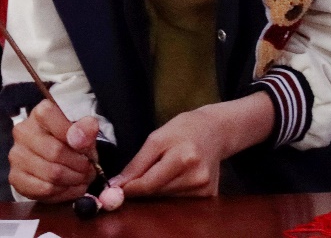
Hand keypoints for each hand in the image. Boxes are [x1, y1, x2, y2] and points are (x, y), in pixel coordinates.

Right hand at [9, 101, 100, 201]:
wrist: (57, 159)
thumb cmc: (70, 141)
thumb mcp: (85, 132)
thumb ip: (86, 129)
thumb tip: (78, 138)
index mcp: (39, 114)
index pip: (50, 116)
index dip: (73, 135)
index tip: (87, 149)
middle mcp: (23, 132)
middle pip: (55, 151)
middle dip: (78, 165)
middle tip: (89, 170)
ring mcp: (16, 155)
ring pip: (51, 174)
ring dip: (73, 180)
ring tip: (82, 179)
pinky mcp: (16, 178)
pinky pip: (43, 190)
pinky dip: (62, 192)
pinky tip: (70, 187)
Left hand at [112, 93, 274, 197]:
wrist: (215, 130)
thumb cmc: (184, 129)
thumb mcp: (157, 138)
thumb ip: (137, 163)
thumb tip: (116, 185)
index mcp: (184, 157)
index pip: (149, 184)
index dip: (130, 189)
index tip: (115, 189)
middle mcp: (197, 176)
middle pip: (157, 194)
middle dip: (142, 189)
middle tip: (132, 181)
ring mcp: (205, 188)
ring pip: (167, 199)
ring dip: (156, 191)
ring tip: (160, 172)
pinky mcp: (209, 195)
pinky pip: (180, 200)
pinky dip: (170, 193)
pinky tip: (173, 178)